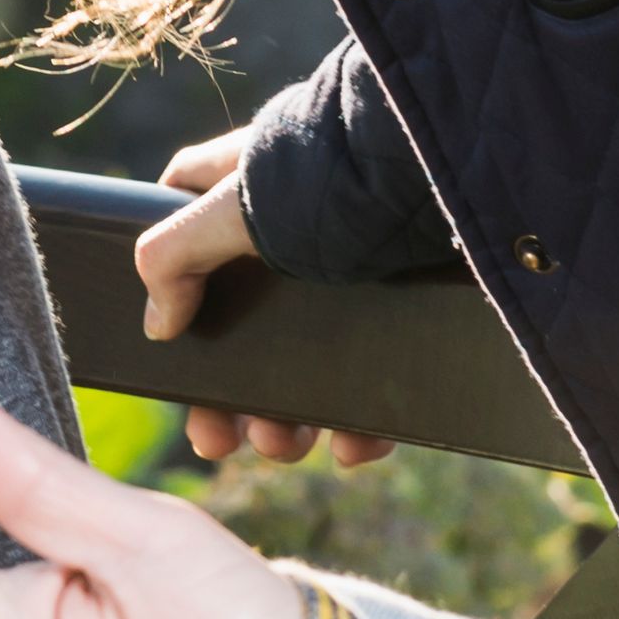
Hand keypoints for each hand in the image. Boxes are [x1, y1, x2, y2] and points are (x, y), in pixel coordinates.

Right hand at [139, 131, 377, 473]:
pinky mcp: (407, 318)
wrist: (461, 184)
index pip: (186, 239)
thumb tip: (157, 325)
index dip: (171, 295)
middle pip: (242, 327)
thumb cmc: (341, 172)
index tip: (169, 350)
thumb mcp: (238, 204)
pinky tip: (353, 447)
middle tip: (221, 437)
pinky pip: (374, 385)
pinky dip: (358, 423)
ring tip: (282, 444)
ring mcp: (354, 281)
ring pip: (305, 365)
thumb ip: (176, 253)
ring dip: (286, 417)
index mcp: (243, 191)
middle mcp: (296, 236)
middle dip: (229, 390)